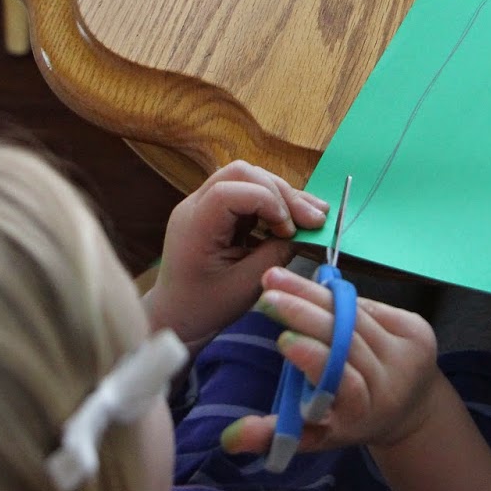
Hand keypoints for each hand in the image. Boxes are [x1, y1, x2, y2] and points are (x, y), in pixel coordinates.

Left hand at [143, 162, 327, 350]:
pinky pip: (248, 193)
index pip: (231, 190)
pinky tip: (295, 219)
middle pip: (242, 173)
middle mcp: (194, 205)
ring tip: (313, 216)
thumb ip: (276, 254)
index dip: (267, 201)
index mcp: (195, 225)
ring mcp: (203, 204)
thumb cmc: (207, 307)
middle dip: (281, 192)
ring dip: (282, 195)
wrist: (177, 317)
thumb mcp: (247, 285)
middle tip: (312, 219)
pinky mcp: (215, 210)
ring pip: (249, 178)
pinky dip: (274, 204)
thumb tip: (307, 231)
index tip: (288, 230)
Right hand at [221, 263, 441, 456]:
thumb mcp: (313, 435)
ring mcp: (410, 354)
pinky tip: (310, 286)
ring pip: (356, 316)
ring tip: (277, 279)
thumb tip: (230, 439)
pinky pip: (369, 306)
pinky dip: (338, 297)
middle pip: (348, 341)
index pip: (345, 384)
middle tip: (268, 296)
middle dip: (305, 315)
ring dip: (314, 294)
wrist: (409, 406)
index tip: (286, 340)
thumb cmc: (349, 420)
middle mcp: (393, 384)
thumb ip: (274, 435)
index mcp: (366, 415)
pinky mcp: (419, 329)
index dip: (317, 361)